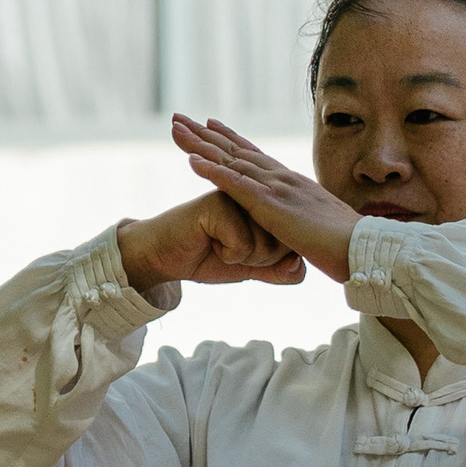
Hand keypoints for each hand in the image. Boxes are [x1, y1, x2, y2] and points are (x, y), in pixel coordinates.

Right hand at [116, 183, 305, 294]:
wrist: (166, 257)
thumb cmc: (208, 257)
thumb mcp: (252, 268)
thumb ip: (279, 271)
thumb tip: (299, 267)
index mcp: (267, 205)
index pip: (293, 242)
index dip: (271, 260)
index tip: (247, 252)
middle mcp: (256, 195)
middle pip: (283, 245)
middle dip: (259, 260)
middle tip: (231, 248)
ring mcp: (238, 196)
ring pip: (266, 246)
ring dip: (241, 258)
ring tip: (220, 243)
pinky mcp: (219, 203)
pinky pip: (242, 244)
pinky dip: (227, 254)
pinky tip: (210, 240)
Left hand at [171, 114, 361, 283]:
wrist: (364, 248)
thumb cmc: (348, 246)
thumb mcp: (321, 228)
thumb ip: (306, 222)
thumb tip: (303, 229)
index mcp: (293, 183)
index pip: (255, 155)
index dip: (230, 139)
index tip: (210, 125)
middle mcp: (283, 179)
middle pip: (236, 150)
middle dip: (205, 134)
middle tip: (179, 118)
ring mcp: (277, 189)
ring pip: (230, 161)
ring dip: (200, 145)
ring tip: (175, 130)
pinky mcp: (271, 206)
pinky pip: (235, 185)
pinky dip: (212, 171)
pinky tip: (191, 161)